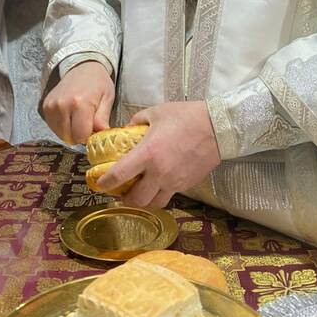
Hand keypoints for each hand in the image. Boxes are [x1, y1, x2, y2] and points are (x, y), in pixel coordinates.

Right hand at [42, 61, 113, 143]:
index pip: (81, 136)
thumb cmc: (98, 83)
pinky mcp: (45, 107)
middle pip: (69, 137)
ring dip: (70, 131)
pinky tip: (69, 115)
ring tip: (78, 117)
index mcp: (80, 103)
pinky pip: (53, 127)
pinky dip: (62, 126)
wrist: (82, 67)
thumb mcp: (107, 98)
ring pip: (60, 134)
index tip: (93, 127)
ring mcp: (51, 106)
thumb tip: (101, 134)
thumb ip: (103, 119)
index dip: (89, 136)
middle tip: (87, 122)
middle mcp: (62, 105)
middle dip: (79, 134)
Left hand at [97, 102, 220, 208]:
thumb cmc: (185, 116)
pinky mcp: (187, 185)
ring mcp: (175, 182)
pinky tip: (159, 182)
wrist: (218, 127)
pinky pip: (170, 195)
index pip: (119, 175)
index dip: (105, 183)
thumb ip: (137, 121)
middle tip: (120, 192)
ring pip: (154, 204)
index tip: (98, 183)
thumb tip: (126, 130)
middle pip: (136, 200)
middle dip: (124, 199)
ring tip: (140, 192)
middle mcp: (159, 173)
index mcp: (148, 154)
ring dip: (143, 201)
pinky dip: (161, 193)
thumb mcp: (156, 112)